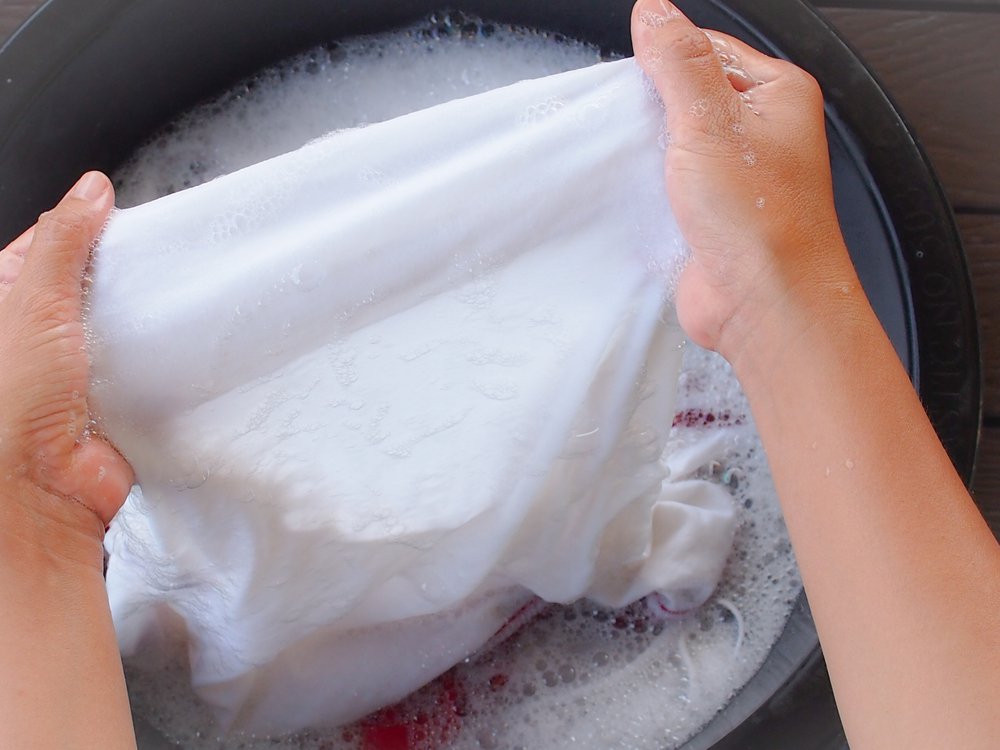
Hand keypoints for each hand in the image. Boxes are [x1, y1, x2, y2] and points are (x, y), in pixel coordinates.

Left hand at [0, 172, 132, 546]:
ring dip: (141, 319)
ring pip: (119, 325)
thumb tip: (90, 190)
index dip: (81, 229)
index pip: (45, 247)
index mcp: (3, 305)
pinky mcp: (111, 401)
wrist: (38, 491)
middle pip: (88, 285)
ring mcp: (75, 371)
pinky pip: (142, 366)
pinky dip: (157, 358)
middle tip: (152, 262)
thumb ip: (64, 243)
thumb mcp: (32, 301)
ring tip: (167, 301)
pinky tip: (171, 346)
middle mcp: (36, 337)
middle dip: (121, 276)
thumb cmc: (8, 406)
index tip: (119, 218)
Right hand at [630, 0, 854, 362]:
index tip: (634, 71)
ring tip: (644, 164)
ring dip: (651, 153)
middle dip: (655, 111)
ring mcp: (737, 176)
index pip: (709, 49)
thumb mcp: (709, 121)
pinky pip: (671, 185)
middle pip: (689, 96)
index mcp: (778, 95)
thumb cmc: (765, 223)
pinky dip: (652, 189)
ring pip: (676, 144)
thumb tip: (655, 14)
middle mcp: (762, 133)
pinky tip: (643, 196)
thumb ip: (677, 63)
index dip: (666, 57)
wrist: (766, 304)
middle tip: (637, 123)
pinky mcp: (713, 214)